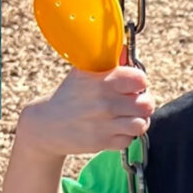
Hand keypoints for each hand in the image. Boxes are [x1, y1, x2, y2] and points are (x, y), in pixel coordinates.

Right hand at [15, 56, 154, 159]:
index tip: (134, 85)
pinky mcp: (102, 142)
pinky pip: (129, 140)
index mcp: (102, 81)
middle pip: (146, 104)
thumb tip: (126, 50)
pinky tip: (115, 129)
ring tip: (128, 117)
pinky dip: (125, 136)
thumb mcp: (83, 72)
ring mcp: (104, 124)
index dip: (140, 82)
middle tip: (134, 103)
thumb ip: (107, 61)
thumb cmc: (69, 95)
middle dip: (143, 103)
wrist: (46, 125)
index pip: (140, 79)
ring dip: (137, 121)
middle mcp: (105, 102)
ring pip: (141, 124)